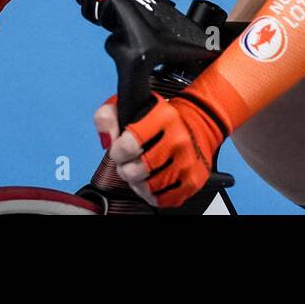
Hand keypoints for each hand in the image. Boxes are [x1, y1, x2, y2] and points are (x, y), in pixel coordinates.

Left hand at [94, 93, 225, 208]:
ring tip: (140, 171)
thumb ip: (108, 117)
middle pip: (135, 171)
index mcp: (163, 117)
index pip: (128, 145)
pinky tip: (152, 181)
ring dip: (137, 182)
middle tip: (130, 161)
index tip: (120, 148)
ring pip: (148, 188)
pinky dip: (152, 194)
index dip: (117, 151)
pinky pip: (162, 199)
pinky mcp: (193, 181)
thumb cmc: (160, 119)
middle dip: (125, 168)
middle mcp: (178, 140)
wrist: (197, 125)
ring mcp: (187, 162)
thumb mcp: (131, 105)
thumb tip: (107, 139)